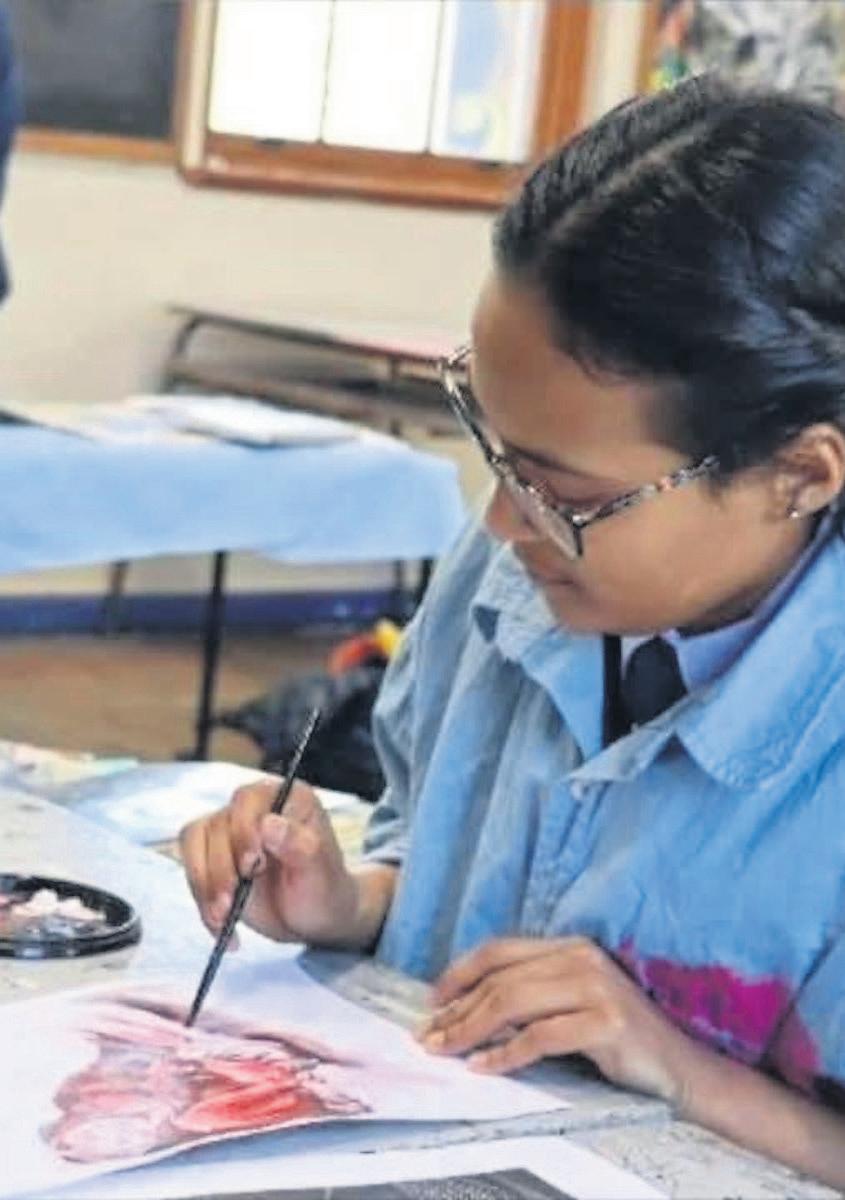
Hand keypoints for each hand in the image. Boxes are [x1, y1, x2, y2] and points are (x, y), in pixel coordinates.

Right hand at [180, 777, 379, 948]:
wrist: (313, 917)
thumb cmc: (324, 889)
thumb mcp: (321, 873)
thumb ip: (300, 846)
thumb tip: (269, 823)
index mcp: (287, 797)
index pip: (249, 799)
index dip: (243, 831)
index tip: (252, 867)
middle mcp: (254, 807)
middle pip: (217, 824)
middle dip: (220, 869)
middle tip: (231, 904)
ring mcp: (230, 830)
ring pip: (195, 844)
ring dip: (204, 885)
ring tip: (223, 918)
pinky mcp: (213, 855)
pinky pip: (192, 868)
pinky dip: (201, 900)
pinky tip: (220, 926)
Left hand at [418, 936, 693, 1101]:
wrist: (679, 1066)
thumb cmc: (619, 1037)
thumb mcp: (572, 1003)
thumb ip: (532, 994)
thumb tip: (468, 1009)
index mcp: (570, 946)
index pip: (500, 950)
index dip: (460, 973)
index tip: (432, 1000)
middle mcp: (581, 958)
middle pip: (501, 980)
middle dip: (457, 1010)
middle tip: (429, 1037)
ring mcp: (596, 988)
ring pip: (513, 1003)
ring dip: (471, 1030)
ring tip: (446, 1051)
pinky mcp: (606, 1023)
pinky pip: (540, 1037)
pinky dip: (506, 1054)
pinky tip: (485, 1067)